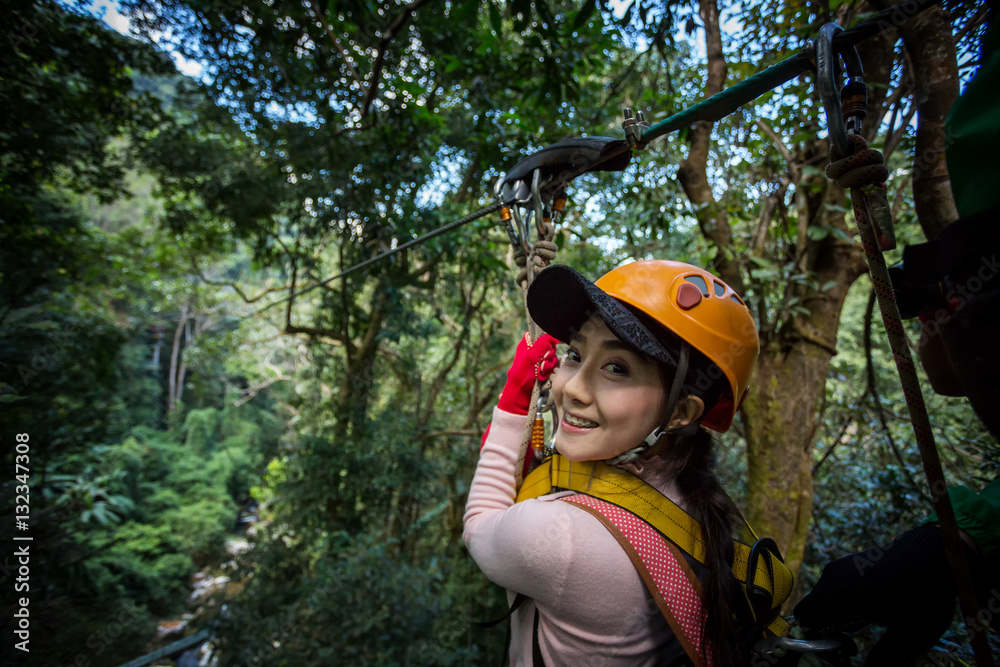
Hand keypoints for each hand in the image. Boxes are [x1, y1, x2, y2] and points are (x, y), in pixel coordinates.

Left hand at [496, 332, 559, 414]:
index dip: (546, 339)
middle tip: (542, 364)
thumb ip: (542, 344)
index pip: (540, 335)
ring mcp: (537, 361)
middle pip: (549, 346)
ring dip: (548, 365)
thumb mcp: (531, 357)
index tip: (548, 347)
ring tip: (540, 373)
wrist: (521, 397)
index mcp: (525, 345)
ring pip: (551, 357)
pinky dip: (548, 371)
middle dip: (548, 356)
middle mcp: (532, 351)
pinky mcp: (542, 370)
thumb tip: (554, 335)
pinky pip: (551, 366)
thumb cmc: (522, 376)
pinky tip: (543, 376)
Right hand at [794, 525, 961, 665]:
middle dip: (824, 633)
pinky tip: (864, 607)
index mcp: (843, 596)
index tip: (849, 651)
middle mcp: (832, 580)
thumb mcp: (910, 634)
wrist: (932, 554)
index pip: (807, 624)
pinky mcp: (840, 563)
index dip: (823, 645)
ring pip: (816, 602)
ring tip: (864, 624)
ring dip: (830, 618)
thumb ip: (885, 658)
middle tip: (853, 642)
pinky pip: (825, 591)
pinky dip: (836, 604)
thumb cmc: (924, 595)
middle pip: (806, 613)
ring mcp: (834, 569)